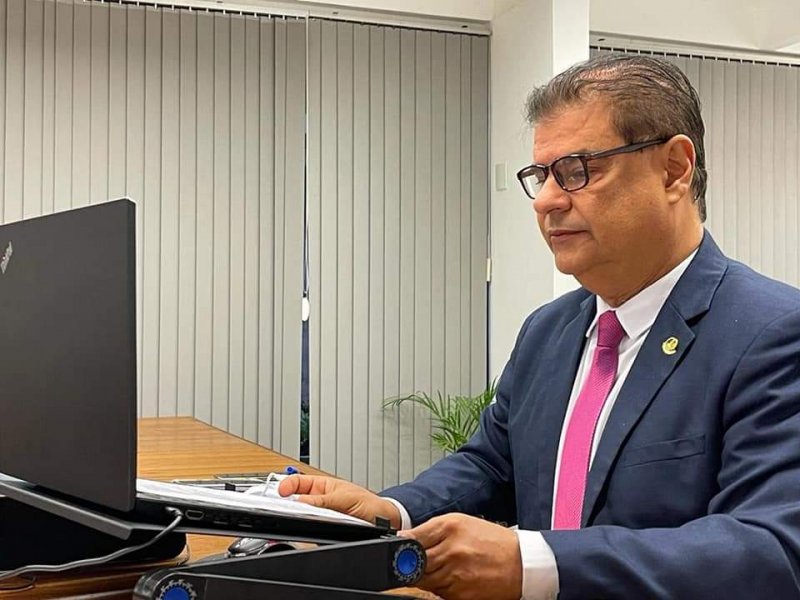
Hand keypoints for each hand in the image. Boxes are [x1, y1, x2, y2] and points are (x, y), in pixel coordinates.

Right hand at [278, 474, 401, 527]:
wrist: (382, 522)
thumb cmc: (368, 503)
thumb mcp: (346, 498)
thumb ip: (325, 500)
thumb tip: (303, 502)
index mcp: (322, 485)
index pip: (297, 482)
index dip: (286, 486)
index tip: (280, 492)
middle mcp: (319, 500)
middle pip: (295, 501)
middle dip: (289, 504)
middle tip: (285, 509)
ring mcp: (321, 516)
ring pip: (302, 517)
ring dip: (299, 518)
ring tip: (297, 518)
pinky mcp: (324, 530)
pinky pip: (310, 530)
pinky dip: (307, 531)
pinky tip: (309, 529)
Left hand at [400, 513, 521, 599]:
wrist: (521, 562)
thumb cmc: (491, 540)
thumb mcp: (460, 522)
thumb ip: (431, 529)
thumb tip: (404, 538)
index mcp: (449, 528)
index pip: (410, 539)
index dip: (400, 546)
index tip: (396, 548)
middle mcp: (451, 551)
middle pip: (413, 564)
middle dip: (410, 565)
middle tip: (415, 562)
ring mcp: (455, 576)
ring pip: (424, 581)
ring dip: (426, 576)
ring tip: (443, 567)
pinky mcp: (460, 596)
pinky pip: (438, 593)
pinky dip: (440, 587)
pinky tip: (453, 578)